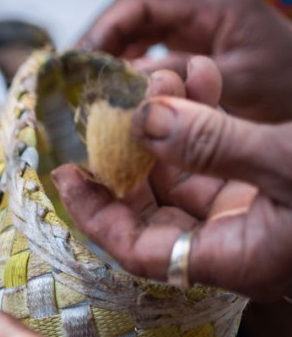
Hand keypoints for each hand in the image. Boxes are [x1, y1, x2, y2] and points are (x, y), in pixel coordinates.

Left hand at [52, 55, 291, 299]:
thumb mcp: (290, 162)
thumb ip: (214, 144)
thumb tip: (142, 122)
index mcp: (235, 261)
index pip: (136, 249)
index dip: (95, 212)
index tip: (67, 172)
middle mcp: (238, 245)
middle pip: (154, 210)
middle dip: (131, 154)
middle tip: (118, 106)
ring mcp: (256, 218)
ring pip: (189, 175)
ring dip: (172, 124)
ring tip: (164, 76)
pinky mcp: (274, 189)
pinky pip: (225, 157)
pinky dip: (210, 119)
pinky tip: (201, 76)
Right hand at [78, 0, 291, 122]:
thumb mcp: (243, 86)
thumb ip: (182, 81)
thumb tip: (121, 83)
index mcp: (216, 5)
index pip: (142, 2)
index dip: (103, 28)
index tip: (77, 60)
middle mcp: (204, 12)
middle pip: (135, 17)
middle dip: (100, 45)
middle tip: (73, 79)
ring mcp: (201, 33)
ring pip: (141, 37)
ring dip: (112, 61)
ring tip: (87, 91)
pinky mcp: (200, 55)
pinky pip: (154, 58)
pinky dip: (130, 76)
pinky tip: (116, 99)